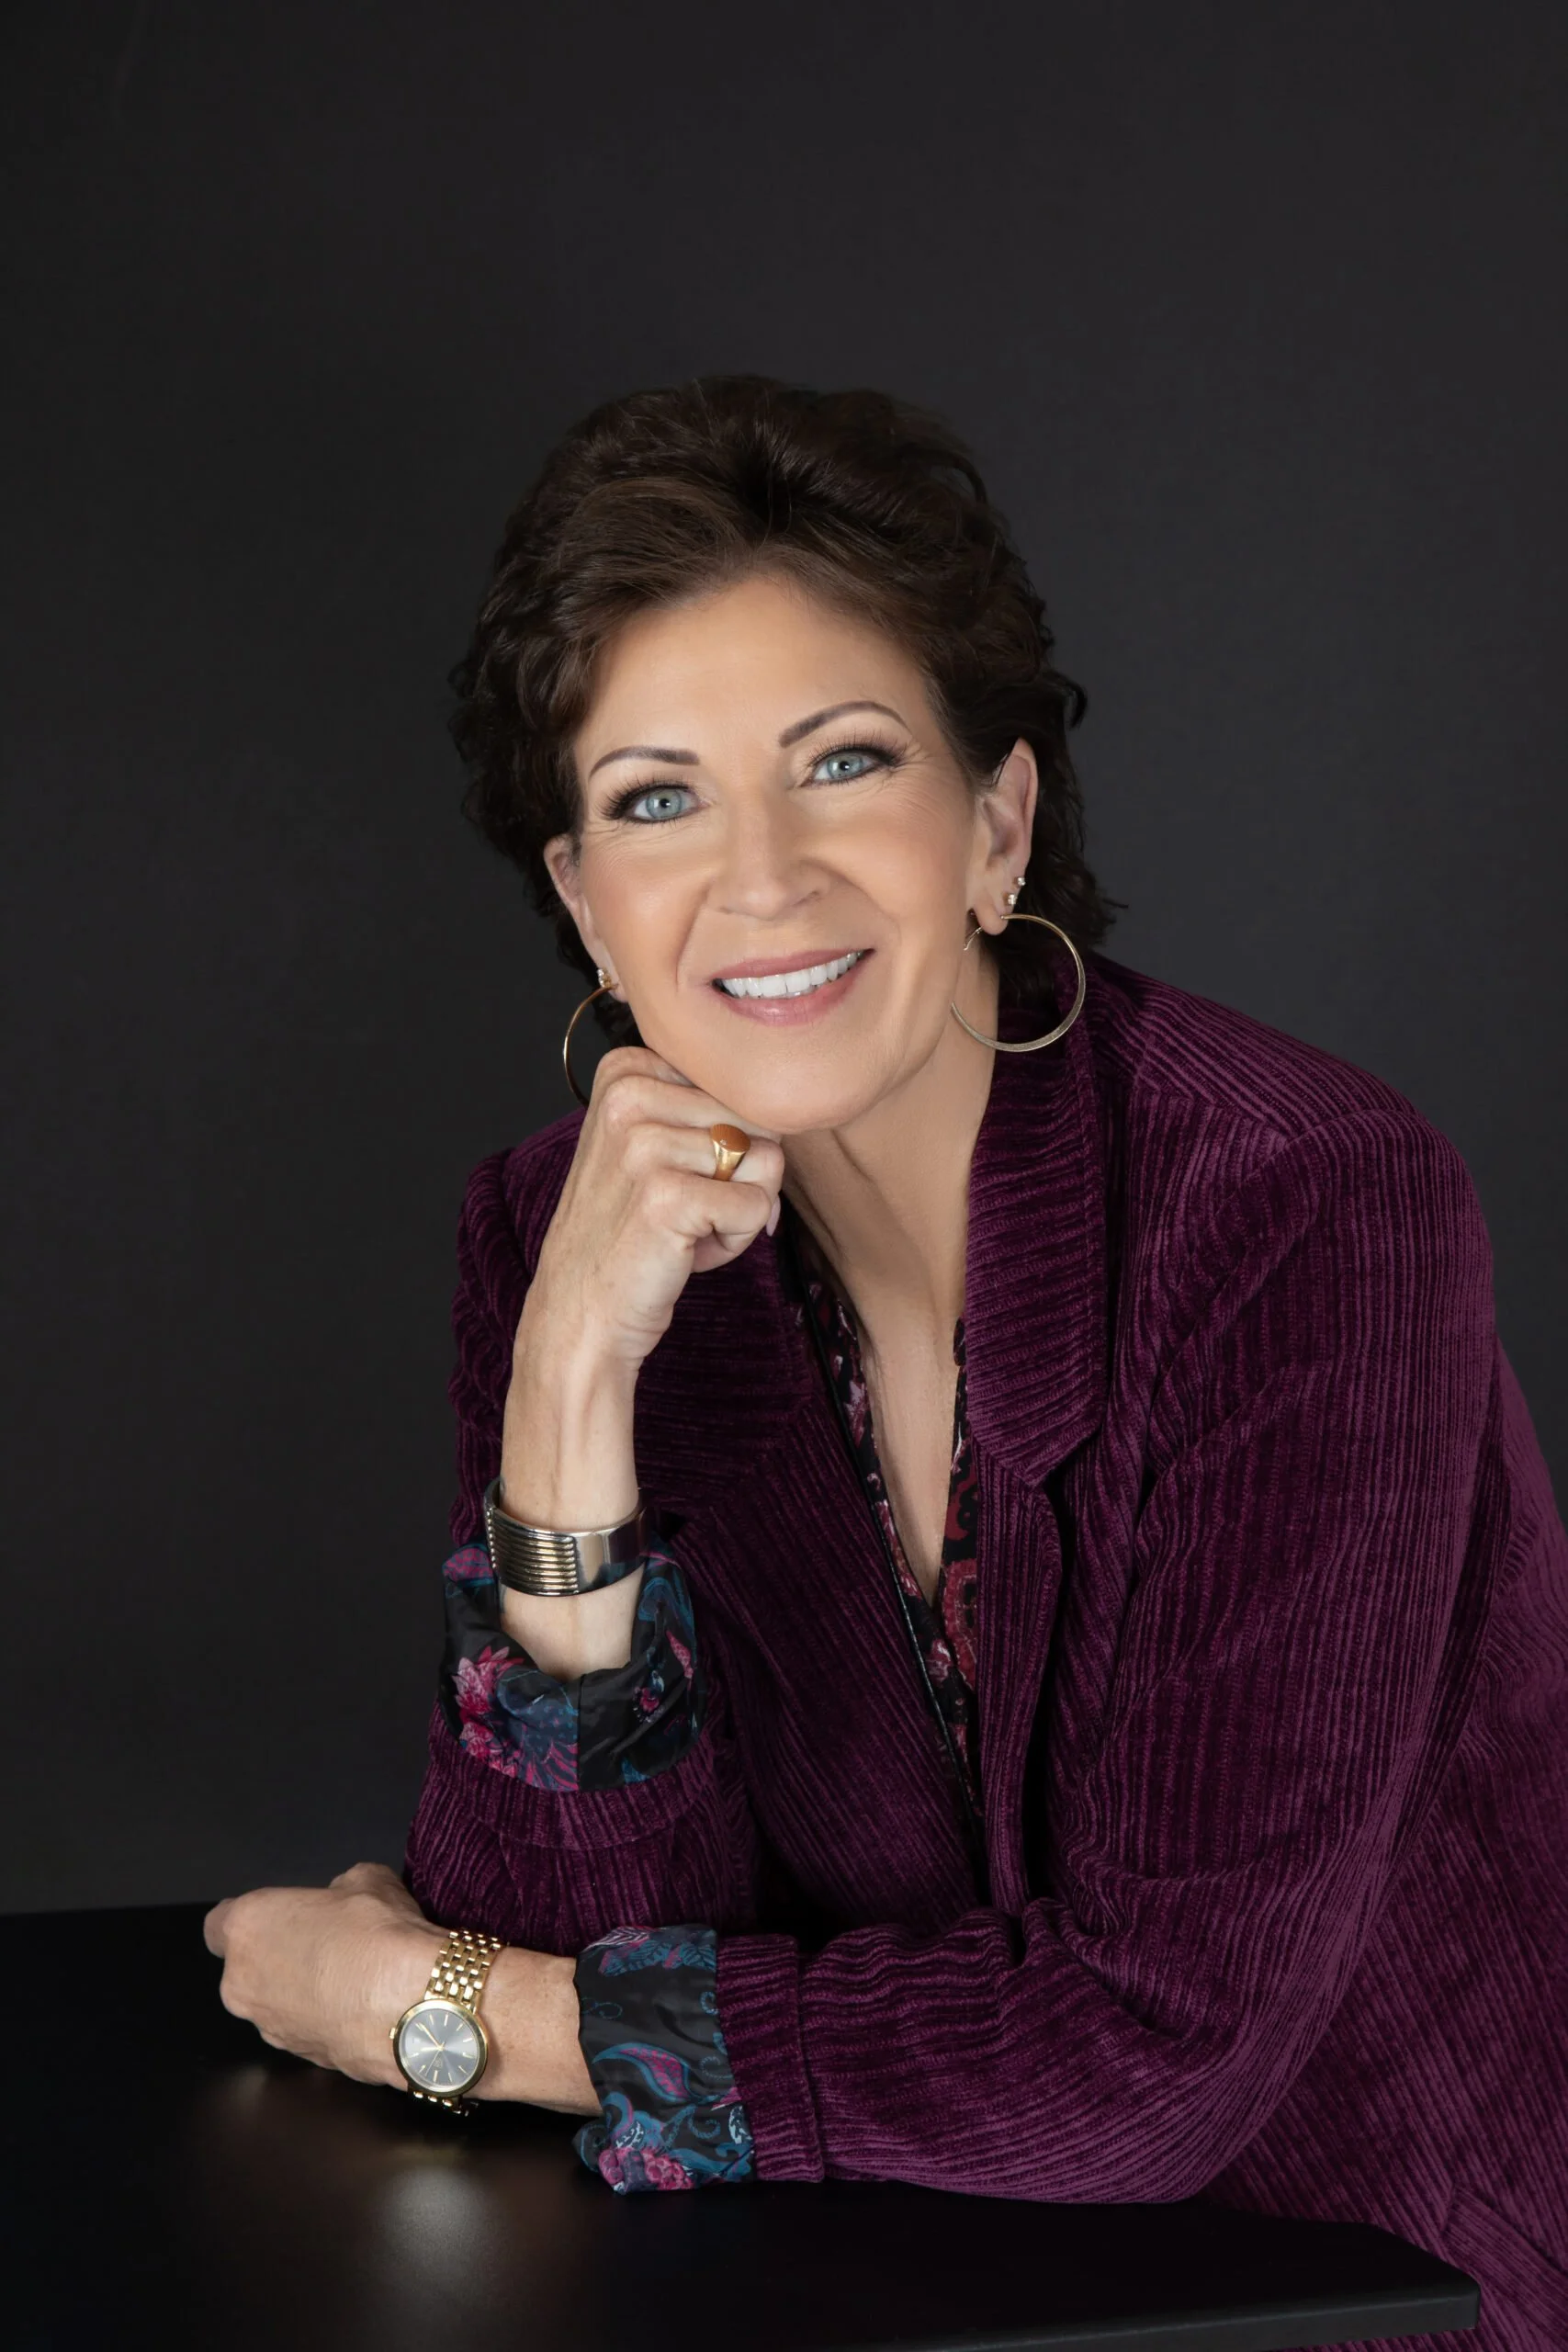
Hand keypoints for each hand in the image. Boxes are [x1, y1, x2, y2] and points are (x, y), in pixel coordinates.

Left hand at [203, 1864, 597, 2113]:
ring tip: (354, 1979)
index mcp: (248, 1929)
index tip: (283, 1917)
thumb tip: (340, 1901)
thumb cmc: (381, 1933)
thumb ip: (337, 1891)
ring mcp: (272, 2030)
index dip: (253, 1919)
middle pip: (247, 1970)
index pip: (220, 1924)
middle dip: (279, 1960)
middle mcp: (244, 1985)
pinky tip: (366, 2008)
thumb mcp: (366, 1879)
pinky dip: (328, 2022)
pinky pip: (308, 2033)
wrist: (418, 2003)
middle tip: (328, 1945)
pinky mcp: (304, 2062)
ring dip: (303, 1995)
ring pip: (277, 2006)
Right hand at [523, 1044, 785, 1378]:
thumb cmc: (627, 1231)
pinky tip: (687, 1251)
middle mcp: (630, 1096)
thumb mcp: (653, 1145)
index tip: (675, 1173)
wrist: (580, 1310)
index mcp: (626, 1071)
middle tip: (682, 1209)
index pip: (738, 1086)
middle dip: (738, 1176)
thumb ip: (711, 1112)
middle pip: (757, 1120)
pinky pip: (758, 1206)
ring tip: (683, 1228)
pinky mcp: (667, 1196)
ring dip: (737, 1209)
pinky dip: (736, 1239)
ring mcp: (645, 1145)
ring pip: (766, 1162)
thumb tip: (788, 1120)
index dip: (726, 1140)